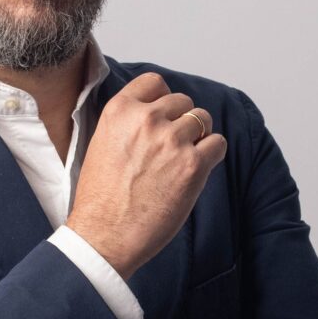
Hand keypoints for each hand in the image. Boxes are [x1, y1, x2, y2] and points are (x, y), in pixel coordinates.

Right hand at [66, 72, 226, 279]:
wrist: (103, 236)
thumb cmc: (100, 199)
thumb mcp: (101, 144)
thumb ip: (127, 124)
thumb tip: (154, 116)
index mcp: (119, 110)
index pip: (154, 82)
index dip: (162, 100)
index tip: (162, 117)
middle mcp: (146, 119)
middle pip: (183, 101)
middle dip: (181, 122)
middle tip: (171, 148)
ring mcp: (172, 140)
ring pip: (203, 119)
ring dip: (198, 137)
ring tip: (182, 160)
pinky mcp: (193, 165)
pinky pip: (217, 144)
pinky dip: (211, 155)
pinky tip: (195, 171)